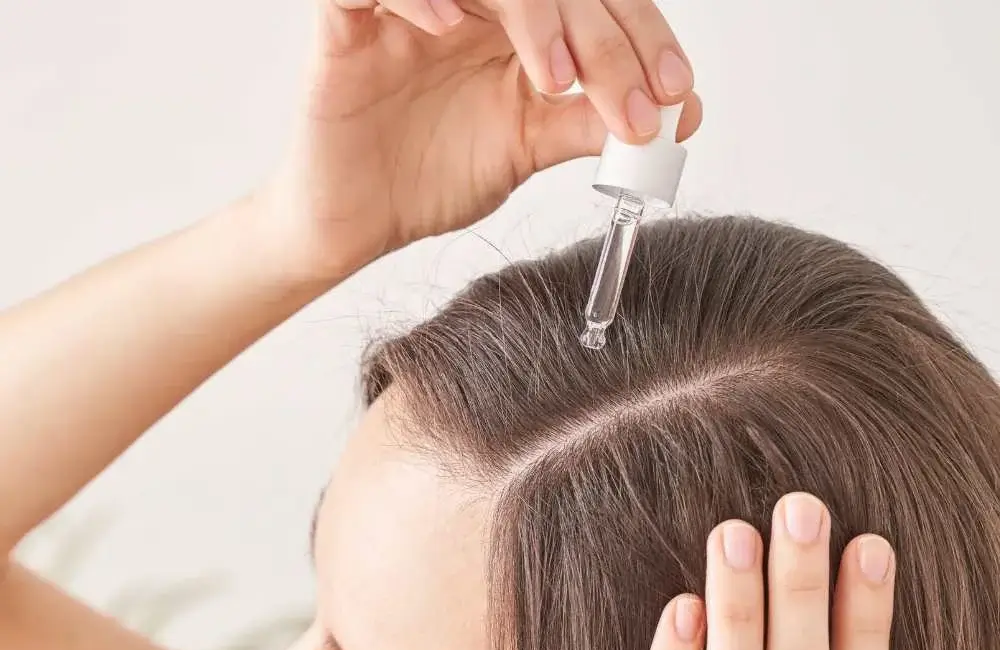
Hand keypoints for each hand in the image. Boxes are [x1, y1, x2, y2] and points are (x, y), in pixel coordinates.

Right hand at [257, 2, 701, 284]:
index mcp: (520, 25)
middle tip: (631, 105)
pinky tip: (449, 31)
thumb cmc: (433, 177)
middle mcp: (475, 3)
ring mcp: (414, 6)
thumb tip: (679, 116)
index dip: (642, 38)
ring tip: (555, 81)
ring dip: (531, 11)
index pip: (594, 0)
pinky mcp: (350, 21)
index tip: (675, 95)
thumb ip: (589, 125)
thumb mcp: (527, 149)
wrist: (360, 220)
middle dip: (603, 38)